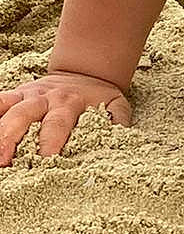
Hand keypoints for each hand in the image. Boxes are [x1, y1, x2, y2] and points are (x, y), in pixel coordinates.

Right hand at [0, 71, 131, 166]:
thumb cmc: (99, 97)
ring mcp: (28, 96)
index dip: (50, 143)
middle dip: (11, 139)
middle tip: (4, 163)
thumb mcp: (115, 104)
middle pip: (24, 116)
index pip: (57, 124)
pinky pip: (0, 101)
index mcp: (70, 103)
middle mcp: (46, 98)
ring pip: (8, 109)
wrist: (85, 70)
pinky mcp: (17, 95)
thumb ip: (118, 121)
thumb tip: (120, 140)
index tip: (45, 161)